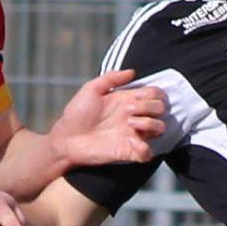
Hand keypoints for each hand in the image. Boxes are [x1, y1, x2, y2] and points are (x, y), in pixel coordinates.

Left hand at [50, 67, 164, 170]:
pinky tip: (132, 142)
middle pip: (160, 109)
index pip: (154, 94)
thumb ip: (110, 78)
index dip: (154, 93)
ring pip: (160, 128)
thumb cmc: (76, 114)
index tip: (139, 96)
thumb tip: (132, 72)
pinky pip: (148, 153)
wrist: (65, 138)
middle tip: (130, 110)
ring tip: (131, 124)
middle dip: (151, 106)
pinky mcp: (129, 152)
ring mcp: (132, 134)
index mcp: (127, 101)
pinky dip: (145, 148)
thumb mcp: (90, 89)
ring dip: (151, 124)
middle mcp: (133, 117)